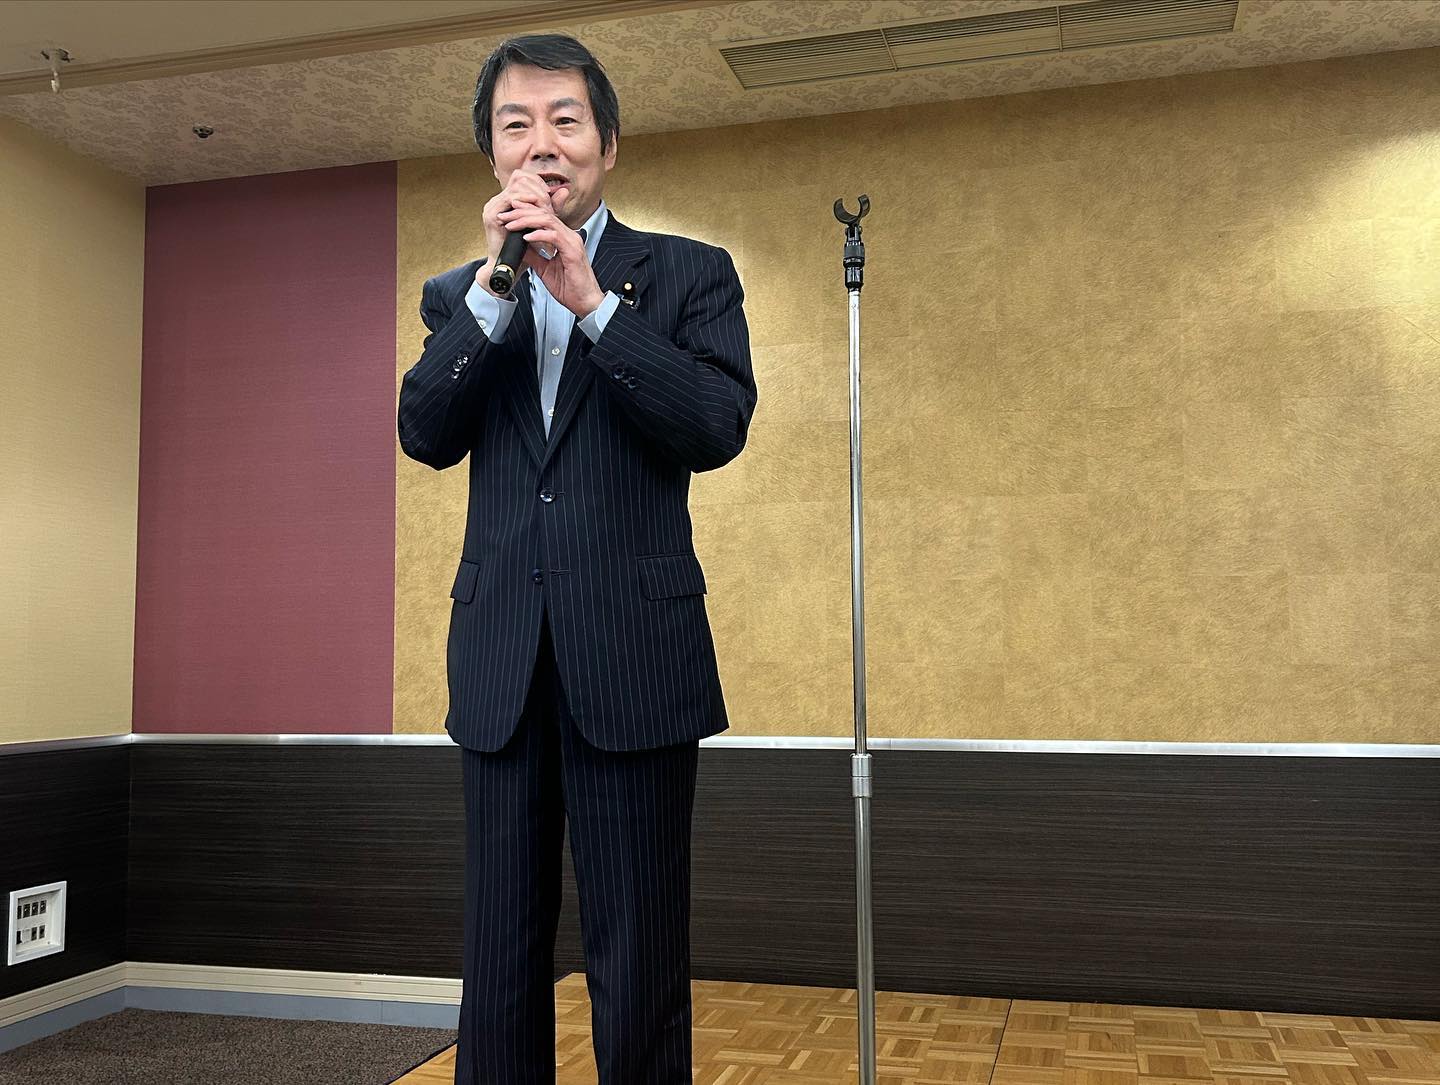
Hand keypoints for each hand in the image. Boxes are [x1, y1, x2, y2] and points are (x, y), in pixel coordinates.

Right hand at [478, 173, 551, 295]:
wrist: (512, 268)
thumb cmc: (526, 251)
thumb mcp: (541, 224)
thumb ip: (551, 207)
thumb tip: (564, 191)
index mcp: (506, 202)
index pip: (523, 178)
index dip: (539, 183)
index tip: (552, 194)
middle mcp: (498, 201)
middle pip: (520, 177)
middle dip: (538, 187)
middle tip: (550, 200)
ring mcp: (493, 207)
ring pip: (517, 185)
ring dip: (534, 194)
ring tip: (546, 205)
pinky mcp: (492, 215)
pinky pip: (510, 198)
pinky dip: (526, 199)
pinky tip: (537, 205)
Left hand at [495, 194, 604, 318]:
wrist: (586, 303)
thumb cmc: (571, 289)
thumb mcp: (544, 269)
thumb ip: (534, 255)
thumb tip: (519, 246)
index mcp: (564, 238)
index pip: (543, 217)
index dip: (525, 212)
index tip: (509, 214)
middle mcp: (569, 236)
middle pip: (544, 214)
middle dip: (521, 212)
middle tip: (505, 215)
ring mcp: (573, 242)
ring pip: (548, 220)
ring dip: (526, 220)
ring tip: (511, 224)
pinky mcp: (573, 252)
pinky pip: (554, 236)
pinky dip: (538, 235)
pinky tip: (525, 237)